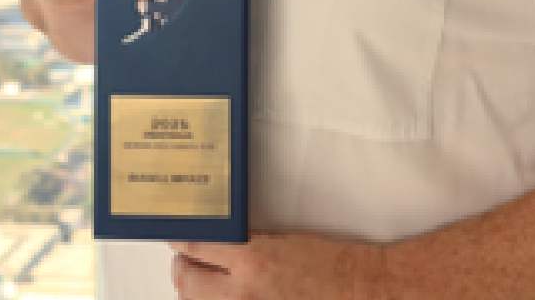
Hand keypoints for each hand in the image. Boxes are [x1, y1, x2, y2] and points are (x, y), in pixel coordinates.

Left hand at [169, 234, 394, 299]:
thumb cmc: (329, 263)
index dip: (180, 242)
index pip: (197, 247)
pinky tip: (229, 296)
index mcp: (252, 261)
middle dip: (183, 270)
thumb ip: (244, 247)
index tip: (175, 240)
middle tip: (186, 263)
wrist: (359, 289)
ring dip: (197, 293)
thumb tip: (215, 246)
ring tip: (205, 284)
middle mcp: (243, 294)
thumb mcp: (282, 243)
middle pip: (187, 283)